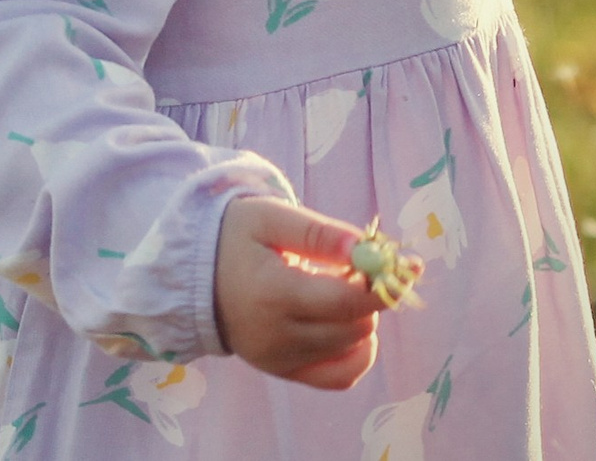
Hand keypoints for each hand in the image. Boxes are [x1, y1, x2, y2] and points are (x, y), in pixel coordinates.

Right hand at [212, 194, 386, 387]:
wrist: (192, 273)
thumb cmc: (233, 236)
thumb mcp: (271, 218)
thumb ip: (321, 233)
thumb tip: (370, 248)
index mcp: (274, 293)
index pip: (349, 301)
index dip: (384, 284)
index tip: (403, 263)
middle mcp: (278, 336)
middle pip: (357, 326)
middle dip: (373, 296)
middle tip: (360, 268)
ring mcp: (281, 360)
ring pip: (354, 351)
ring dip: (363, 319)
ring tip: (341, 290)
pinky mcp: (283, 372)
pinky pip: (340, 377)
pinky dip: (356, 354)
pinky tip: (347, 325)